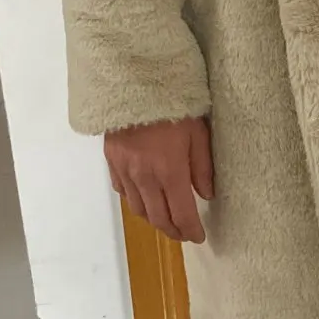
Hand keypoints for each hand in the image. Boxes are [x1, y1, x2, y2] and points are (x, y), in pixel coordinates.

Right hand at [104, 116, 213, 243]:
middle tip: (184, 234)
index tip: (199, 237)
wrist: (134, 81)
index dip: (191, 230)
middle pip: (158, 218)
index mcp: (169, 171)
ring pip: (138, 209)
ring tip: (166, 220)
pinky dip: (136, 201)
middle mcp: (144, 177)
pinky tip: (145, 198)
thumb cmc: (173, 104)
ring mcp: (124, 171)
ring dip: (154, 219)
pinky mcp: (111, 162)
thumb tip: (206, 195)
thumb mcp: (197, 132)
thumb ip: (202, 167)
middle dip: (173, 231)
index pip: (181, 213)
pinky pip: (123, 192)